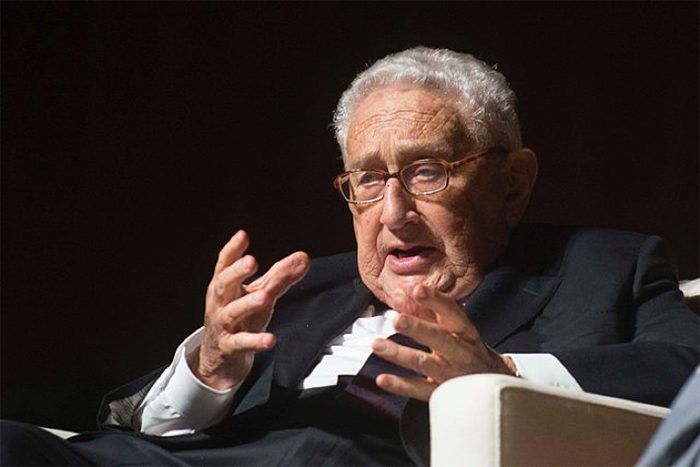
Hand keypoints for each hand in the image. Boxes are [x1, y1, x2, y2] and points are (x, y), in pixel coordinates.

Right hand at [190, 230, 309, 389]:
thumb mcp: (259, 294)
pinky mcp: (229, 347)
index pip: (225, 264)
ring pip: (233, 312)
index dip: (233, 249)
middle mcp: (220, 303)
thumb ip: (280, 276)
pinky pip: (242, 343)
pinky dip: (256, 341)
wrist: (219, 358)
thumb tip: (303, 257)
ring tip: (264, 296)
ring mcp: (223, 325)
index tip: (243, 235)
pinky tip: (270, 339)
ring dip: (248, 303)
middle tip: (252, 261)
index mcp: (225, 286)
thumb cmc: (240, 319)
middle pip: (224, 284)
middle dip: (237, 272)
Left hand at [371, 284, 516, 400]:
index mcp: (465, 331)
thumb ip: (426, 311)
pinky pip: (419, 390)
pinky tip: (383, 378)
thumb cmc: (468, 350)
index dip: (435, 300)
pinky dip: (399, 385)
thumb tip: (400, 294)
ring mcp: (451, 374)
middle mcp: (460, 352)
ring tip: (378, 345)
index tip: (417, 290)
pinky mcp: (442, 393)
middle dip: (418, 328)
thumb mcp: (455, 329)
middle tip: (397, 319)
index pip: (452, 312)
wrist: (494, 388)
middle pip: (439, 338)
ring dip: (400, 354)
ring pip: (425, 363)